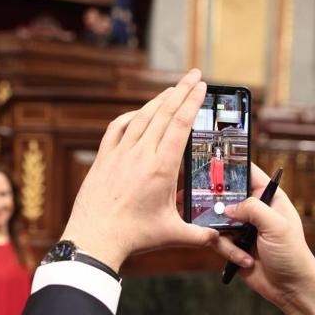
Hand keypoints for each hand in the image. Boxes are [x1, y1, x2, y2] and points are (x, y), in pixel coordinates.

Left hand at [61, 69, 218, 271]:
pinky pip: (117, 128)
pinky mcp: (104, 158)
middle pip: (164, 113)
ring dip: (158, 100)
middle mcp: (140, 154)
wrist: (94, 238)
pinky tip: (137, 113)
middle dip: (181, 91)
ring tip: (172, 89)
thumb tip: (219, 238)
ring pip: (142, 117)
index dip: (192, 101)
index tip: (201, 85)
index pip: (181, 125)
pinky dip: (130, 116)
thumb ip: (199, 235)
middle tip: (194, 76)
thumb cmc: (132, 236)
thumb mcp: (172, 234)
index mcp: (161, 168)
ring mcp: (119, 154)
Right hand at [212, 163, 314, 314]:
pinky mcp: (232, 245)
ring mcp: (241, 228)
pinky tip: (244, 261)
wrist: (290, 288)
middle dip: (216, 202)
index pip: (249, 173)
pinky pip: (217, 241)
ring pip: (217, 220)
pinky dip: (227, 251)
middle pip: (226, 196)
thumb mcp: (277, 225)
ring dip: (224, 234)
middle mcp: (253, 210)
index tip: (214, 160)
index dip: (233, 165)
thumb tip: (227, 207)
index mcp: (269, 198)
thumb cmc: (292, 254)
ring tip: (239, 246)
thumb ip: (252, 208)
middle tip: (204, 203)